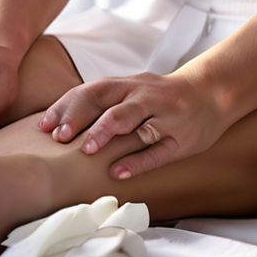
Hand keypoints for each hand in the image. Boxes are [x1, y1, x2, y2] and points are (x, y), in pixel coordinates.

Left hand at [37, 71, 228, 178]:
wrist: (212, 93)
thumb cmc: (160, 97)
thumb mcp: (132, 91)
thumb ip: (102, 102)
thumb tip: (58, 122)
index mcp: (127, 84)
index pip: (90, 90)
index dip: (66, 107)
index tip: (44, 126)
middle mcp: (143, 94)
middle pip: (107, 100)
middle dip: (81, 117)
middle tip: (60, 137)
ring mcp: (163, 114)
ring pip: (131, 119)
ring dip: (106, 133)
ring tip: (86, 151)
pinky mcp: (181, 138)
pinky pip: (157, 149)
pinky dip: (136, 161)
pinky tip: (117, 172)